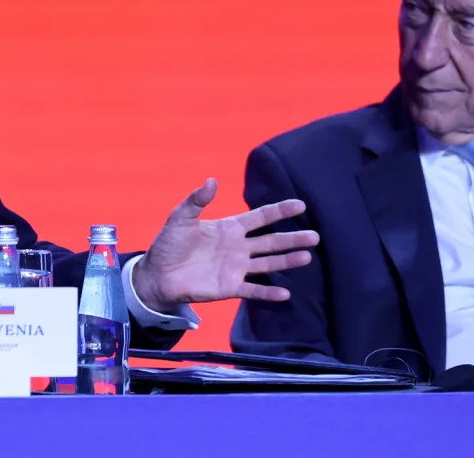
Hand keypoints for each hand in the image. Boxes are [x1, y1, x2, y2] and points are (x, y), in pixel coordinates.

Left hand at [132, 178, 318, 312]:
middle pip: (271, 241)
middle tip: (316, 236)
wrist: (157, 274)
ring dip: (287, 261)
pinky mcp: (230, 287)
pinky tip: (285, 293)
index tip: (300, 205)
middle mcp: (238, 247)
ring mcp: (236, 268)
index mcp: (229, 228)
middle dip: (292, 238)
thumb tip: (211, 180)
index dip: (279, 211)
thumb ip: (196, 201)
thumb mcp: (180, 218)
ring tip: (307, 257)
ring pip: (268, 263)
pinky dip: (268, 292)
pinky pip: (253, 289)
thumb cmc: (169, 244)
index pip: (260, 218)